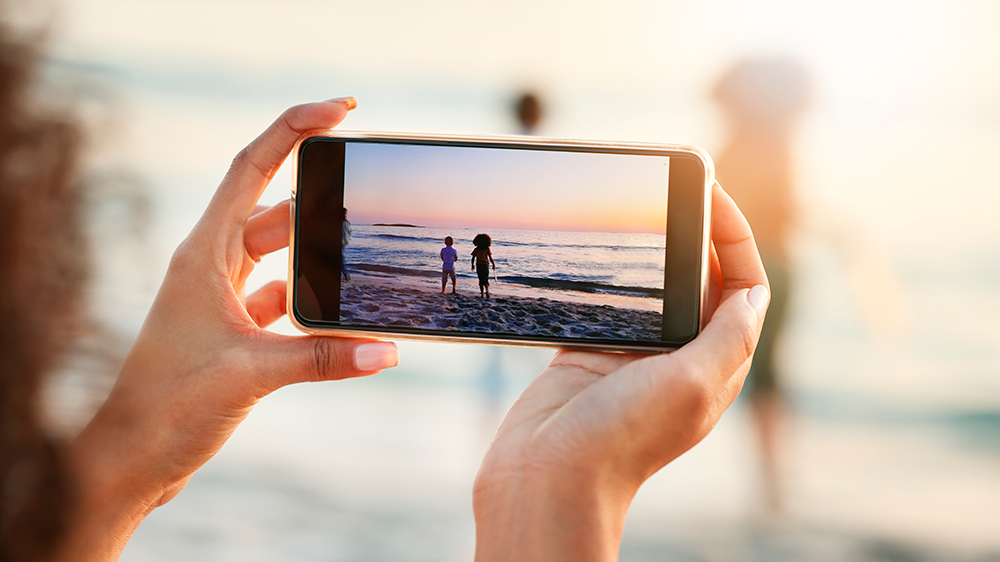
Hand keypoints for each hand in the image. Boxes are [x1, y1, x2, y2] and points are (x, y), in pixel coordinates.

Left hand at [62, 99, 398, 560]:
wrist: (132, 458)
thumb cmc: (169, 407)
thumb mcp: (252, 374)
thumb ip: (323, 358)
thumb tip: (387, 350)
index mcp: (205, 254)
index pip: (252, 170)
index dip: (294, 130)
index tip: (341, 110)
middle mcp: (210, 265)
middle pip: (274, 209)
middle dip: (319, 198)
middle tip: (365, 186)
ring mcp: (219, 297)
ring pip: (279, 255)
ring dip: (316, 255)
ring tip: (360, 254)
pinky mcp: (231, 329)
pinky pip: (278, 296)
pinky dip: (309, 299)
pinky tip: (336, 312)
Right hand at [472, 183, 767, 561]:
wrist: (547, 476)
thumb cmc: (621, 437)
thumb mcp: (692, 383)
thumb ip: (728, 336)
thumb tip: (756, 291)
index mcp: (716, 365)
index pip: (743, 288)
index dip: (736, 239)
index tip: (714, 194)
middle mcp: (681, 358)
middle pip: (702, 280)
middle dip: (698, 233)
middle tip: (679, 186)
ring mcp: (636, 354)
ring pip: (656, 285)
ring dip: (655, 247)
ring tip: (645, 203)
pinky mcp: (594, 351)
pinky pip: (611, 299)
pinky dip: (612, 270)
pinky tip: (602, 245)